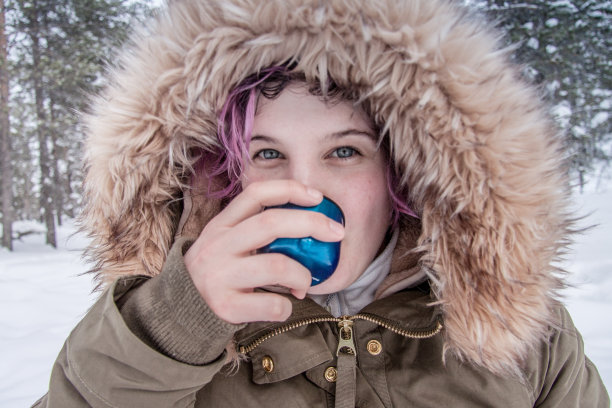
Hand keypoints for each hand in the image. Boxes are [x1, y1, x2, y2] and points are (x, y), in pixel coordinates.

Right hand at [184, 180, 344, 323]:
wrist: (182, 310)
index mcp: (222, 225)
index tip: (318, 197)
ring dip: (303, 275)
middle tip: (337, 233)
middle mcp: (218, 246)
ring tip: (304, 283)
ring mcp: (220, 276)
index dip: (289, 189)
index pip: (256, 194)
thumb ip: (256, 231)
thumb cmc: (220, 271)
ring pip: (278, 266)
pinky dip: (287, 306)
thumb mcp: (227, 242)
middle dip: (312, 224)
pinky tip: (283, 304)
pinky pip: (273, 304)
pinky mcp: (225, 306)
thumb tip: (310, 226)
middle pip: (271, 223)